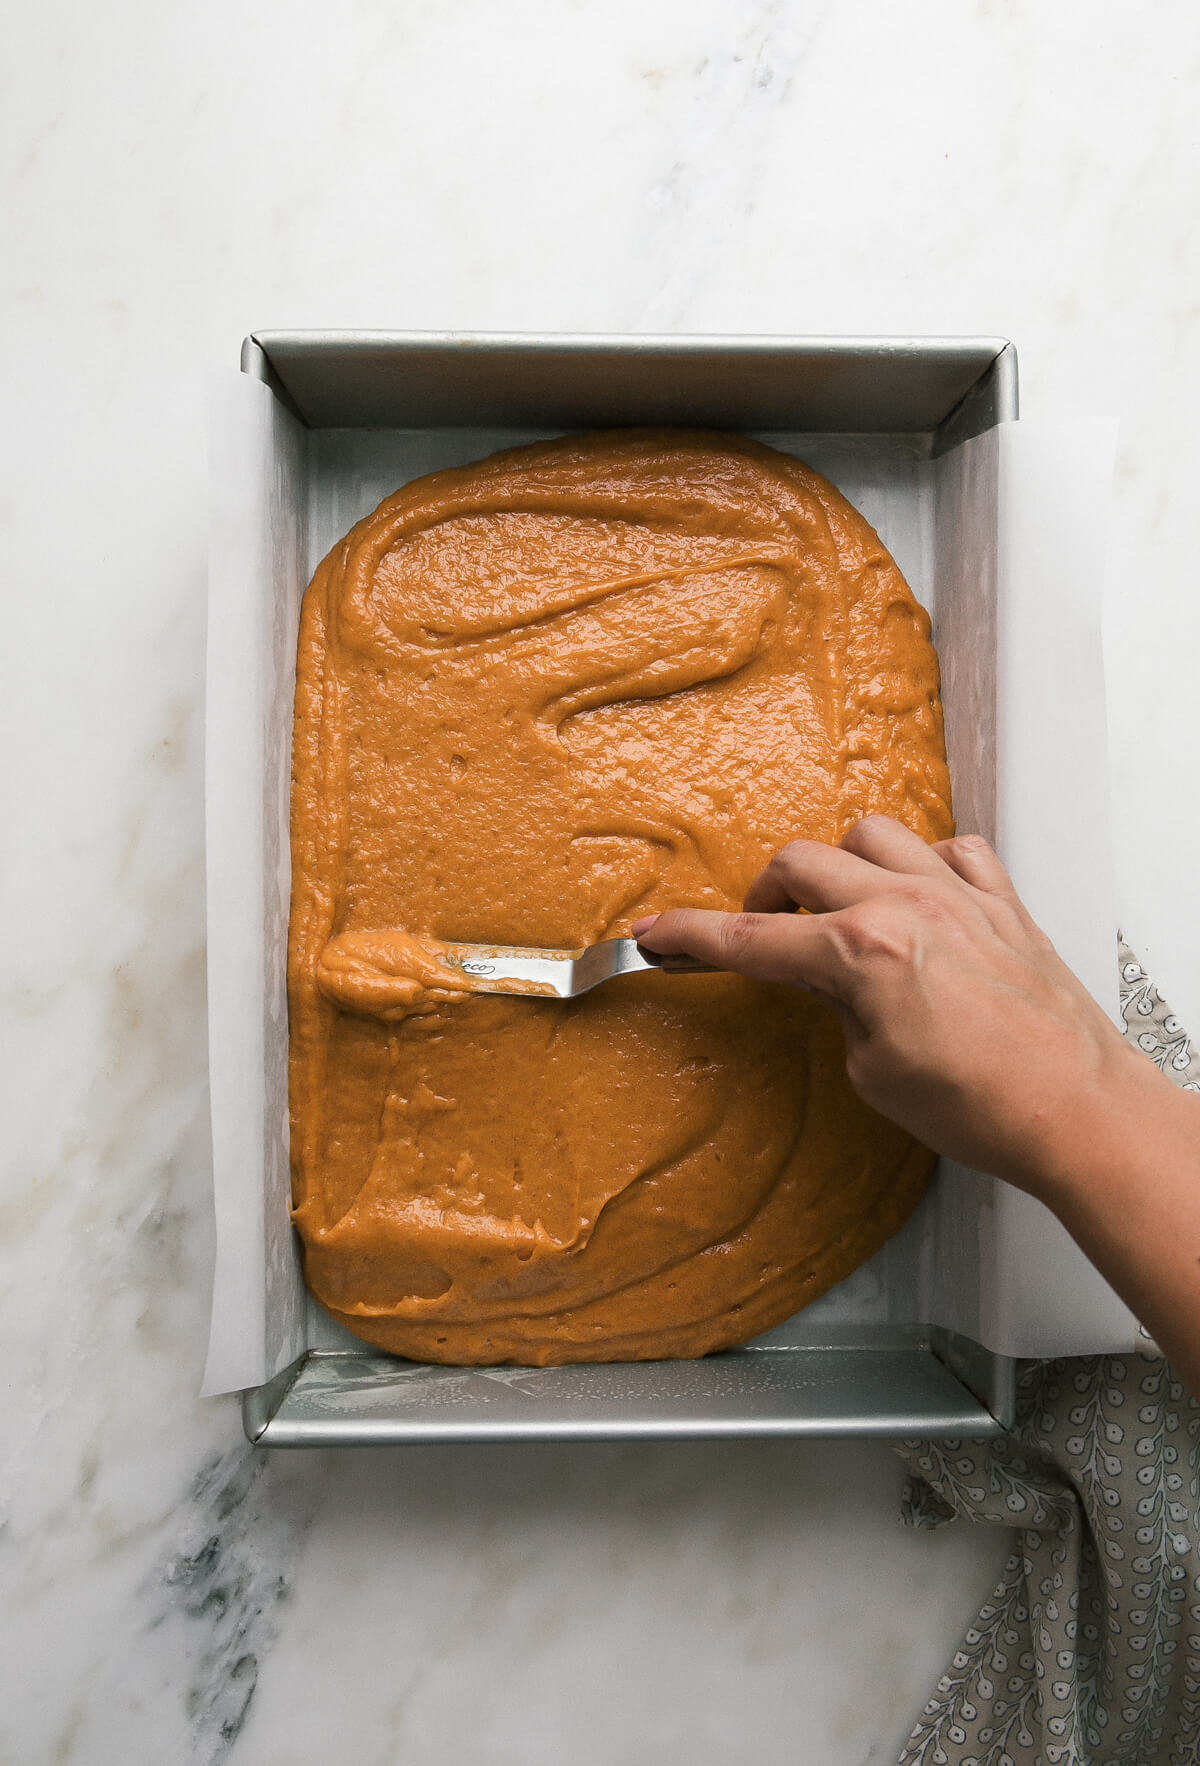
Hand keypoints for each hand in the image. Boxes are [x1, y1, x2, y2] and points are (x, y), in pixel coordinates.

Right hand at [634, 815, 1142, 1193]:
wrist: (1075, 1111)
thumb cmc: (982, 1107)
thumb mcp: (873, 1070)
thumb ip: (834, 1004)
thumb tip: (820, 976)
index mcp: (862, 953)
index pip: (751, 940)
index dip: (691, 938)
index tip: (655, 934)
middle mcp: (906, 906)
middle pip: (800, 864)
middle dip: (766, 898)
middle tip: (764, 934)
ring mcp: (958, 894)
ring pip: (870, 834)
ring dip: (841, 865)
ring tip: (842, 907)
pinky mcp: (1001, 901)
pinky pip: (951, 847)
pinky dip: (922, 863)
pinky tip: (919, 898)